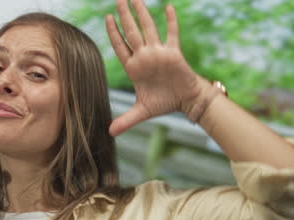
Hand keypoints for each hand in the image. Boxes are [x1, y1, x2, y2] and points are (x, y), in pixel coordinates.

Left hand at [105, 0, 206, 135]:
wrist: (185, 100)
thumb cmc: (164, 102)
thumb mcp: (142, 112)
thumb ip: (126, 120)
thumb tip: (109, 133)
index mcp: (135, 67)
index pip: (121, 46)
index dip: (114, 33)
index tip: (107, 18)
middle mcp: (145, 56)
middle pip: (132, 32)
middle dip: (124, 16)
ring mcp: (159, 52)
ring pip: (148, 29)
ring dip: (142, 13)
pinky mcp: (173, 52)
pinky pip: (171, 34)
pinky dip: (170, 21)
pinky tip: (168, 7)